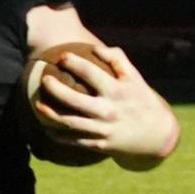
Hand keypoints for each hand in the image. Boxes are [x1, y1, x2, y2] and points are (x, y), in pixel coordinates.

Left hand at [33, 44, 177, 161]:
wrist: (157, 136)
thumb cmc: (142, 100)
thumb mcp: (135, 78)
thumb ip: (117, 59)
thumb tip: (96, 48)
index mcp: (117, 91)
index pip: (91, 73)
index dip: (73, 63)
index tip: (61, 57)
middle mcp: (108, 111)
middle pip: (74, 100)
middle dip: (55, 89)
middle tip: (44, 79)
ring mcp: (102, 130)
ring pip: (69, 123)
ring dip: (50, 114)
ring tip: (36, 104)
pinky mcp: (99, 145)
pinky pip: (73, 141)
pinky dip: (57, 135)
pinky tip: (45, 128)